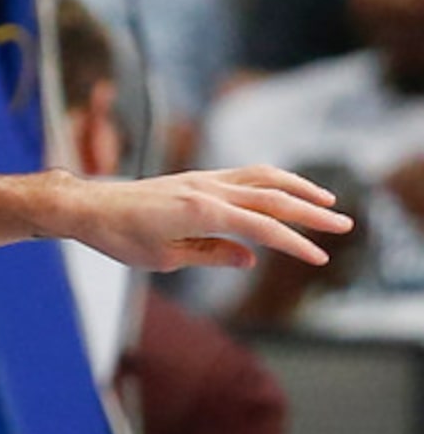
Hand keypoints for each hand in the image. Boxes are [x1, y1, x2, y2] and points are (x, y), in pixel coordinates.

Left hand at [58, 164, 349, 271]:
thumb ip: (212, 254)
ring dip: (296, 187)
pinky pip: (242, 174)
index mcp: (200, 212)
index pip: (261, 228)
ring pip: (260, 178)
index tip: (320, 259)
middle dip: (311, 212)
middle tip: (345, 224)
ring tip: (326, 201)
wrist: (88, 207)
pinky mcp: (195, 179)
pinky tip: (285, 190)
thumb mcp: (165, 258)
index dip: (294, 244)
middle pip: (271, 198)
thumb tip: (251, 256)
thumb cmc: (119, 237)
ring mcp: (201, 179)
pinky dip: (271, 180)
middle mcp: (205, 189)